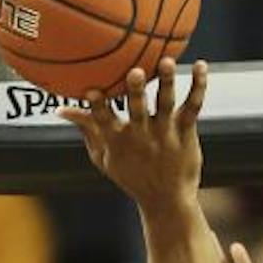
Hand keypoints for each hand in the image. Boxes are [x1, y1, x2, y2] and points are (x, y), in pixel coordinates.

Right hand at [59, 58, 206, 213]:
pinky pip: (192, 106)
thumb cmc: (131, 176)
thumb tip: (61, 110)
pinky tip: (201, 66)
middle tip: (135, 72)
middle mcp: (141, 136)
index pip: (105, 121)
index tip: (91, 91)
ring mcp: (165, 133)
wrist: (166, 200)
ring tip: (166, 61)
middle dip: (135, 91)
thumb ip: (86, 130)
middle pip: (137, 109)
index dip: (98, 107)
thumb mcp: (104, 158)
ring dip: (167, 82)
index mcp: (118, 141)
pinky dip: (198, 86)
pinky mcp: (185, 132)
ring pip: (166, 103)